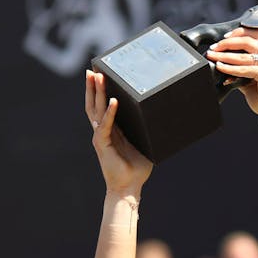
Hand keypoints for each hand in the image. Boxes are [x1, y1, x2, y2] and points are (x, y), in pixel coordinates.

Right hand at [85, 70, 152, 194]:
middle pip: (93, 104)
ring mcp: (100, 137)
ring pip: (95, 111)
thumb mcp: (144, 143)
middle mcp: (101, 131)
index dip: (98, 92)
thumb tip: (165, 116)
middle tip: (92, 70)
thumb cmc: (136, 169)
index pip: (101, 106)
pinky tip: (114, 101)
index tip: (98, 75)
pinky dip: (109, 113)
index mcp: (109, 130)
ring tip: (97, 77)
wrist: (128, 188)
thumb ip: (148, 130)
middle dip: (92, 87)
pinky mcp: (103, 145)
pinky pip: (105, 126)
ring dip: (96, 93)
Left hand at [204, 28, 257, 132]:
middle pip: (248, 40)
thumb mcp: (250, 79)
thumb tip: (223, 63)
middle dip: (228, 43)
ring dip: (225, 55)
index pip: (255, 34)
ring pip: (244, 54)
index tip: (223, 38)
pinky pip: (244, 68)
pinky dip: (230, 68)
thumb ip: (240, 69)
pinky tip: (221, 67)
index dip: (238, 32)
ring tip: (213, 56)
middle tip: (214, 48)